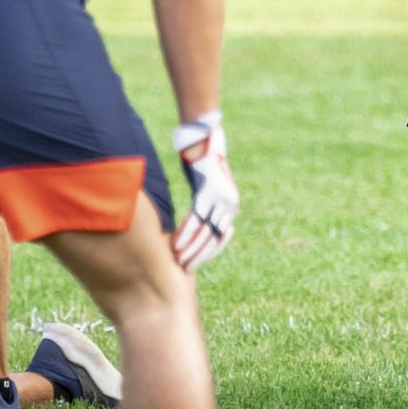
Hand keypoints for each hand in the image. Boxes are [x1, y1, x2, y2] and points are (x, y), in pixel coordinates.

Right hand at [171, 112, 238, 272]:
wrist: (207, 140)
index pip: (220, 237)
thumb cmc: (204, 164)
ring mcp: (220, 199)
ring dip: (191, 248)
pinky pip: (196, 217)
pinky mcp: (209, 191)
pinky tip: (176, 244)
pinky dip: (186, 233)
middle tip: (184, 269)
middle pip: (214, 237)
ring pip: (205, 231)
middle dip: (199, 255)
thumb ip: (207, 204)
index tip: (194, 264)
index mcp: (231, 205)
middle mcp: (229, 205)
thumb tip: (199, 220)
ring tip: (178, 261)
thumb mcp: (209, 186)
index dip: (207, 252)